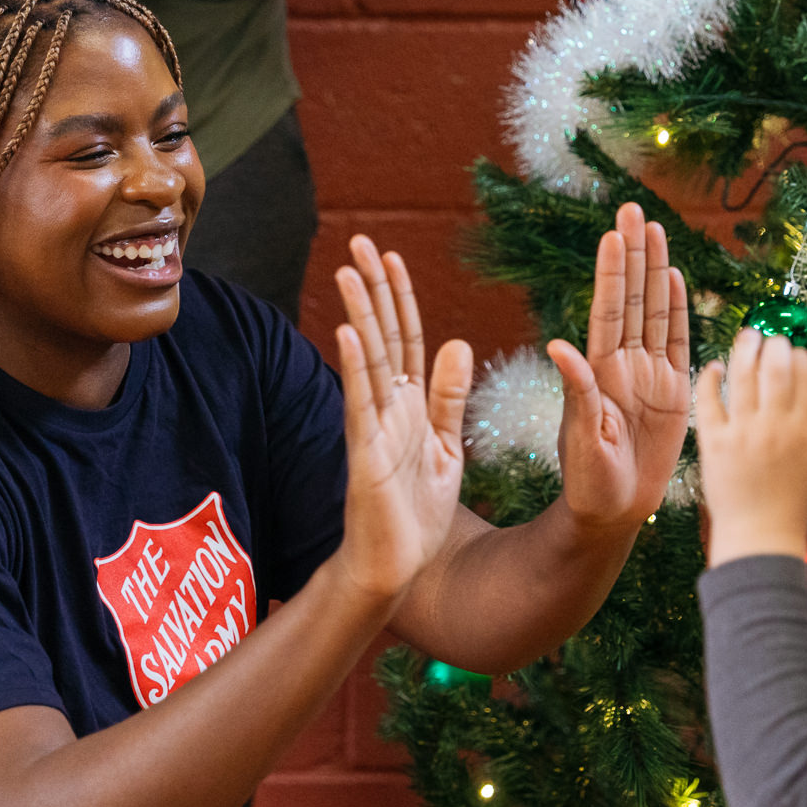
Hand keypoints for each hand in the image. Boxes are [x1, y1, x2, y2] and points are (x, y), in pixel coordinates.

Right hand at [332, 237, 473, 602]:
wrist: (395, 565)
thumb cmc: (416, 512)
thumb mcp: (445, 446)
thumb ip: (449, 396)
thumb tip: (458, 342)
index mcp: (410, 404)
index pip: (406, 338)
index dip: (401, 297)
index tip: (393, 255)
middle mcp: (388, 408)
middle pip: (383, 336)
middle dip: (373, 289)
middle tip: (360, 240)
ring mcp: (374, 428)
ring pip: (367, 361)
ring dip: (360, 315)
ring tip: (349, 271)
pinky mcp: (366, 454)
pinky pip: (360, 405)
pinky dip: (356, 369)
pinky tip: (349, 334)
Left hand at [547, 204, 690, 534]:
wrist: (613, 513)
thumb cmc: (588, 482)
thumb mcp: (580, 440)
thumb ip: (576, 393)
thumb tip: (556, 345)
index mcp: (598, 372)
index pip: (608, 310)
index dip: (612, 272)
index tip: (613, 233)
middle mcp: (623, 365)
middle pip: (632, 298)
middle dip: (634, 254)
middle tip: (633, 209)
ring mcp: (649, 375)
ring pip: (656, 311)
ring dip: (655, 270)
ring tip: (655, 229)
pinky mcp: (673, 392)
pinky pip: (678, 343)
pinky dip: (679, 310)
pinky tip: (676, 278)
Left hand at [694, 328, 806, 566]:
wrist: (760, 534)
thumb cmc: (793, 502)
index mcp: (805, 429)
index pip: (804, 377)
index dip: (798, 357)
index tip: (793, 350)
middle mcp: (775, 426)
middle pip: (775, 368)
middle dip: (774, 345)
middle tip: (770, 337)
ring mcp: (743, 432)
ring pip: (743, 376)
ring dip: (745, 349)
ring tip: (746, 337)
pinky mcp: (714, 442)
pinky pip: (709, 400)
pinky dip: (711, 378)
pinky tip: (713, 366)